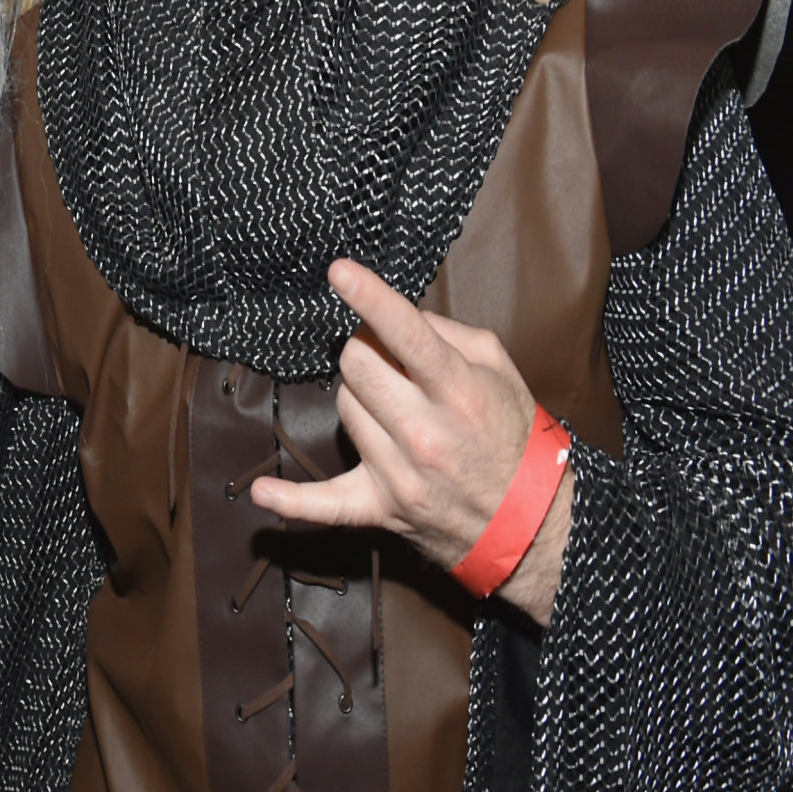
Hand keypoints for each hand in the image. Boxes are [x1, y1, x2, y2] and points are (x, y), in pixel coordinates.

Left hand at [249, 260, 572, 623]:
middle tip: (392, 363)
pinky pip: (325, 505)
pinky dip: (292, 501)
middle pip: (356, 363)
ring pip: (343, 406)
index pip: (406, 335)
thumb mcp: (500, 370)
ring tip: (395, 410)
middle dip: (368, 351)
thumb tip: (394, 316)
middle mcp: (425, 433)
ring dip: (360, 398)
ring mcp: (399, 473)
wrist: (532, 521)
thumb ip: (448, 333)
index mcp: (458, 393)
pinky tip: (261, 495)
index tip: (339, 271)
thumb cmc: (512, 434)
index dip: (371, 298)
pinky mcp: (380, 507)